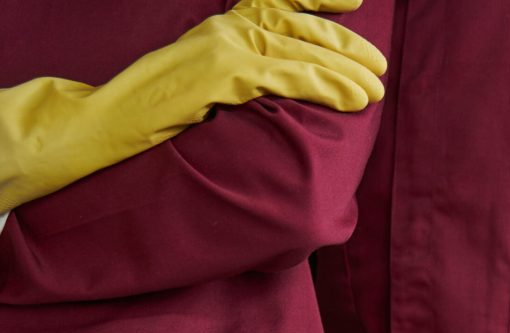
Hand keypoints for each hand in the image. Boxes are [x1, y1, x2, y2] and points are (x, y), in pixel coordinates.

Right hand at [0, 0, 386, 211]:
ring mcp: (225, 46)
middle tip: (379, 67)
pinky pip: (287, 76)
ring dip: (345, 71)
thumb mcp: (203, 87)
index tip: (354, 1)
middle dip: (346, 47)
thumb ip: (239, 79)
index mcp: (224, 28)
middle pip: (300, 29)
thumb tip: (275, 92)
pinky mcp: (224, 73)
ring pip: (301, 53)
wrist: (109, 122)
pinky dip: (323, 86)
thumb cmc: (156, 115)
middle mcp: (228, 28)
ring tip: (375, 90)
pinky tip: (351, 99)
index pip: (279, 2)